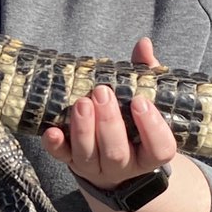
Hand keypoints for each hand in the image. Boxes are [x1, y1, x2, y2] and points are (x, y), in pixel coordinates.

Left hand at [41, 37, 176, 190]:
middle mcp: (125, 165)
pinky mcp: (72, 162)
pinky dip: (55, 145)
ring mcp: (97, 167)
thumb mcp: (145, 100)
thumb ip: (146, 74)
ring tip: (81, 102)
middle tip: (102, 93)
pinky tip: (51, 130)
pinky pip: (62, 158)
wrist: (112, 157)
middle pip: (118, 153)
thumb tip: (143, 44)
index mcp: (149, 153)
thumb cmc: (133, 120)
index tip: (140, 101)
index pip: (160, 149)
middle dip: (109, 123)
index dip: (152, 127)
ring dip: (83, 130)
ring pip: (89, 156)